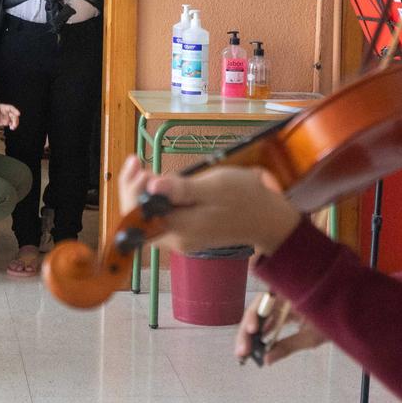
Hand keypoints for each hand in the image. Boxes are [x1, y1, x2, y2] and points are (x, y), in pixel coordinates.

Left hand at [0, 103, 19, 129]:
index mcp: (3, 107)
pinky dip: (12, 126)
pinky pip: (11, 123)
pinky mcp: (5, 122)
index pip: (10, 108)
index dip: (15, 110)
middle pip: (13, 114)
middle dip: (15, 119)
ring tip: (12, 127)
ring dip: (15, 123)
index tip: (18, 114)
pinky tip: (11, 128)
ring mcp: (6, 117)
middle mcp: (6, 112)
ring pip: (13, 119)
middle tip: (14, 124)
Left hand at [116, 156, 300, 256]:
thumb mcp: (215, 187)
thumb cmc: (246, 199)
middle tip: (138, 163)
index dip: (131, 191)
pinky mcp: (189, 231)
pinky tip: (159, 183)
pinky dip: (156, 199)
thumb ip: (182, 189)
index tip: (139, 165)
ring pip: (149, 218)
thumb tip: (151, 186)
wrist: (269, 220)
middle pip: (139, 219)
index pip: (138, 218)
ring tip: (145, 169)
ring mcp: (182, 237)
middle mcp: (176, 239)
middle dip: (133, 190)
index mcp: (180, 230)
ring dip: (142, 193)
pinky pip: (163, 216)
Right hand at [234, 293, 330, 366]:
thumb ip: (287, 346)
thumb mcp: (312, 336)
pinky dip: (264, 330)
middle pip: (258, 308)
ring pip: (262, 314)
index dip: (253, 315)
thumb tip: (266, 360)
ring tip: (244, 353)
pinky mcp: (287, 307)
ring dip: (251, 332)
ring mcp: (285, 299)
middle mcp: (283, 292)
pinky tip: (257, 343)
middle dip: (247, 330)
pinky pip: (271, 317)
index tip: (251, 331)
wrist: (353, 313)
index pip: (264, 301)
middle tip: (241, 352)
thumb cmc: (336, 320)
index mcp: (289, 292)